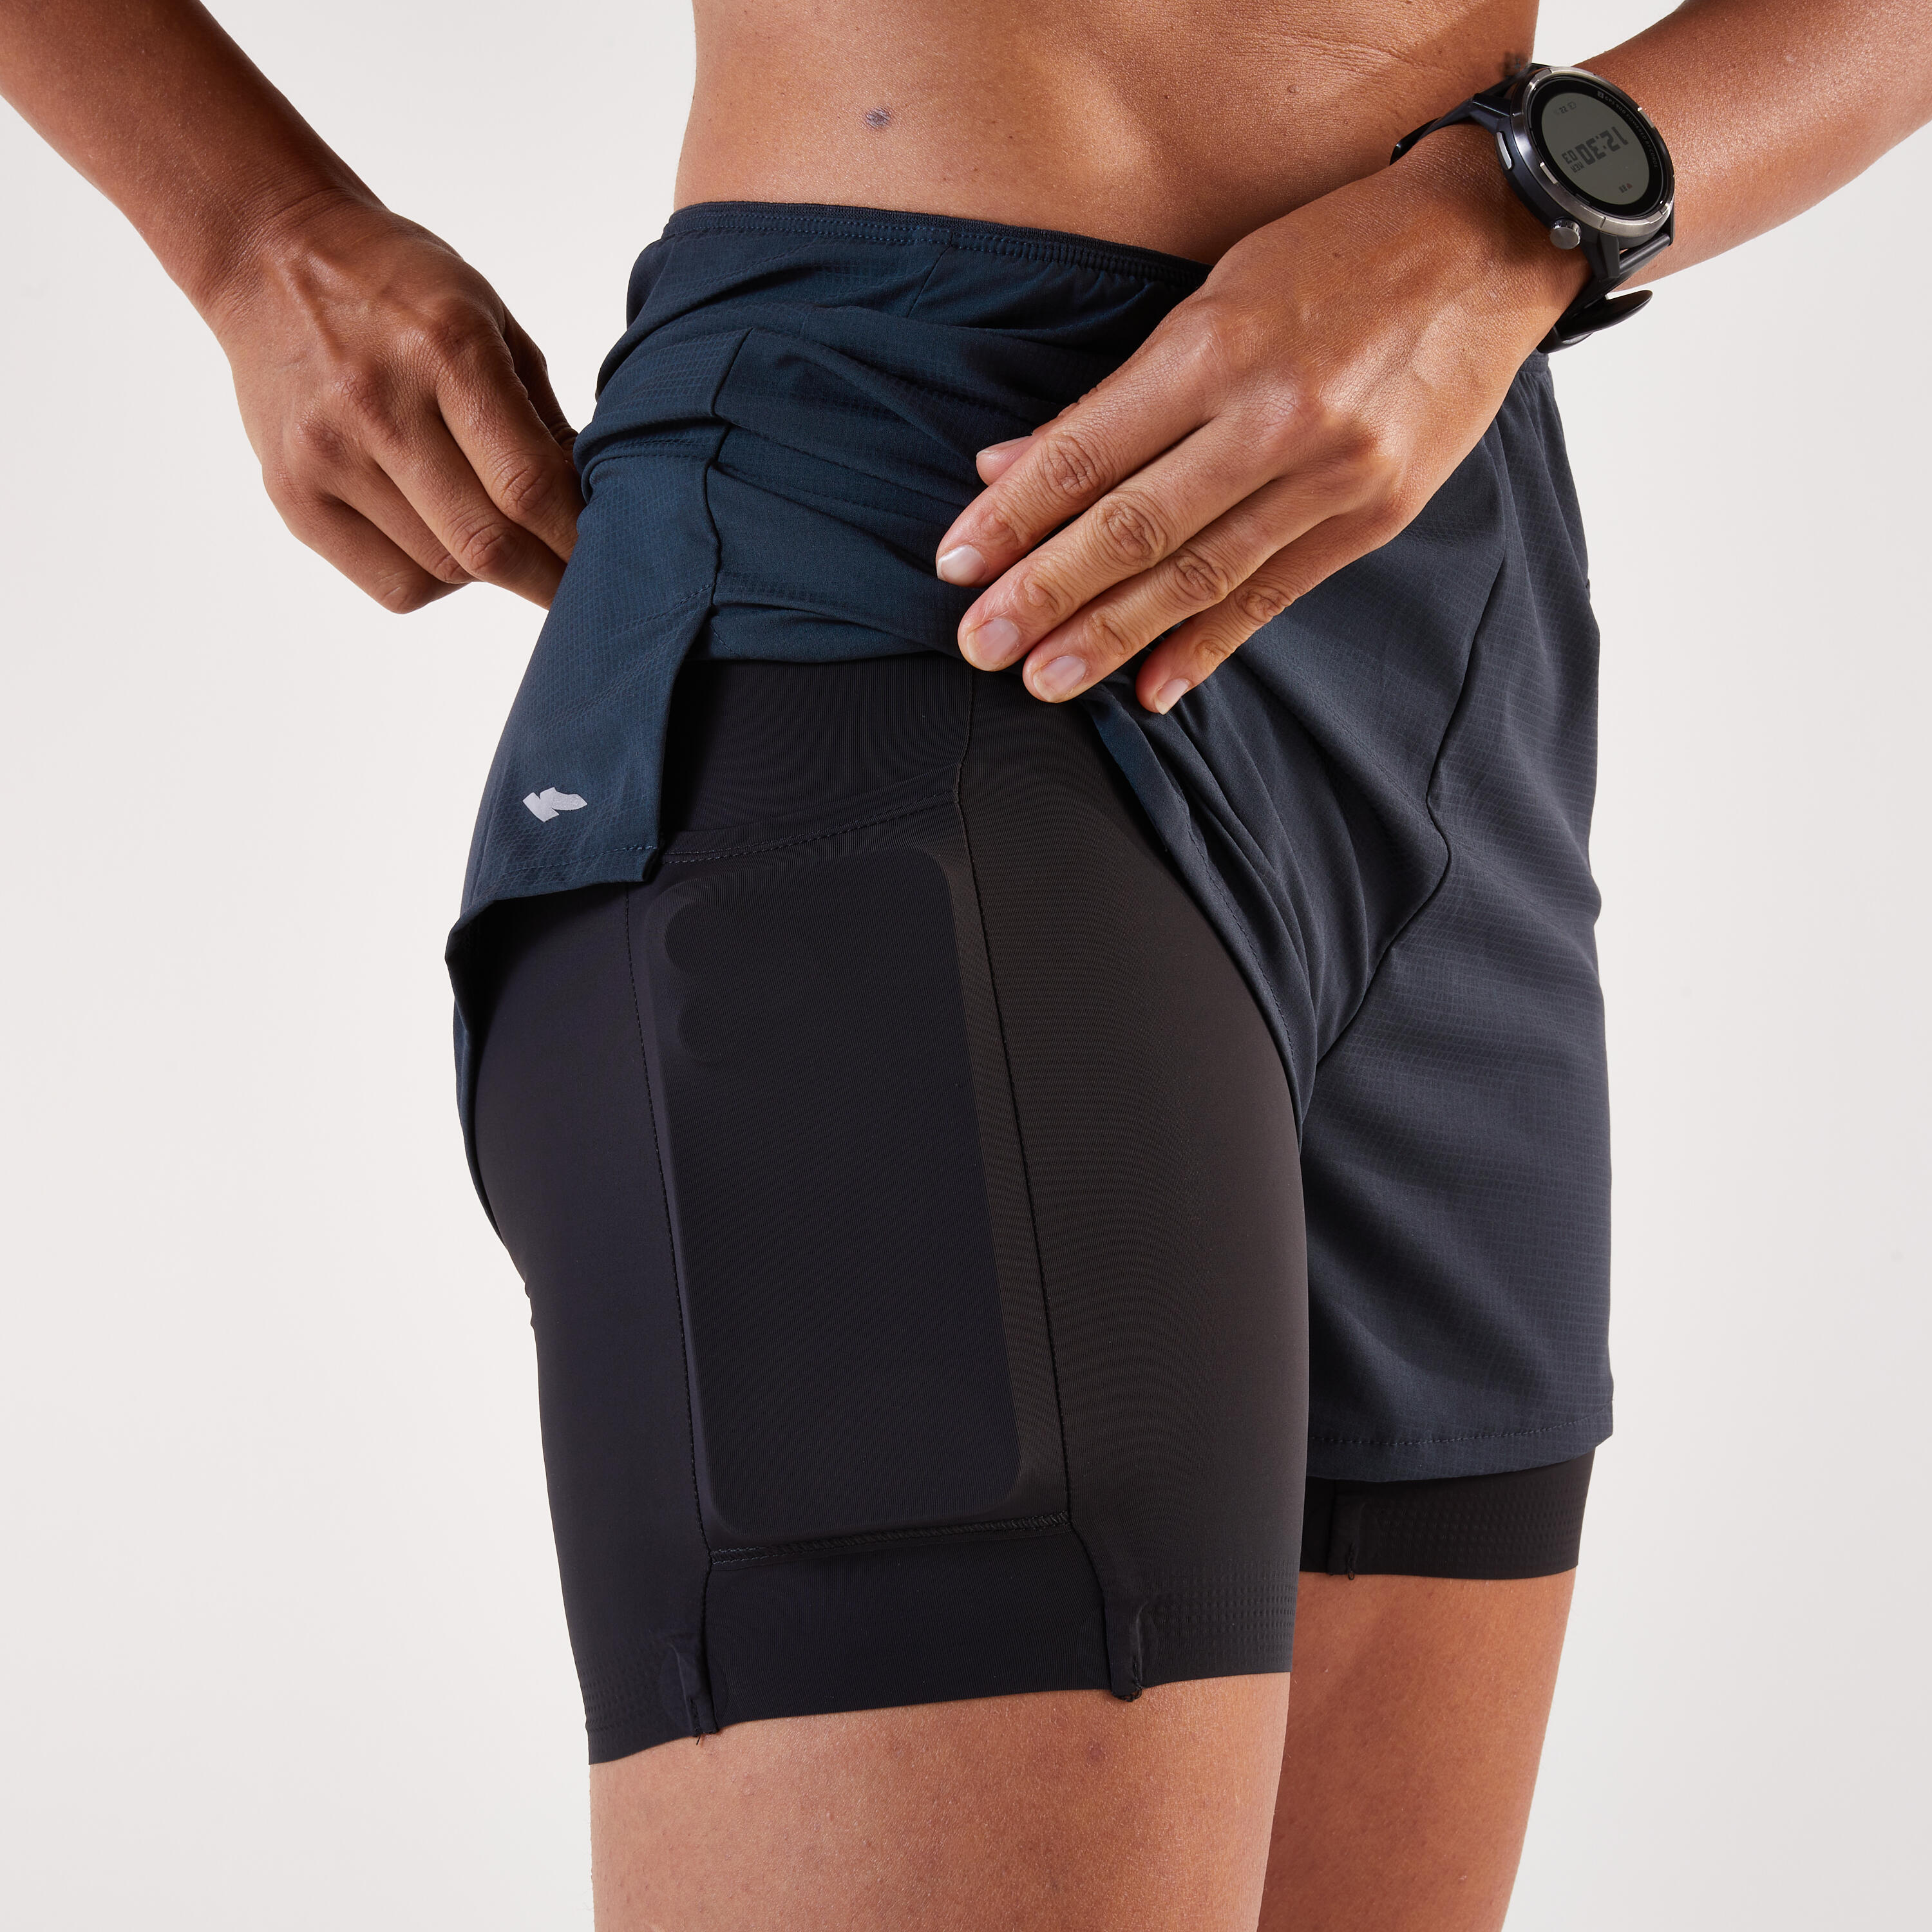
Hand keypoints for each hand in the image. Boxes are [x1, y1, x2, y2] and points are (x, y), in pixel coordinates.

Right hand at [208, 195, 580, 612]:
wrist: (267, 254)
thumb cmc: (398, 288)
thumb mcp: (489, 319)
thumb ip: (542, 415)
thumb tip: (592, 506)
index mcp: (445, 347)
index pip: (529, 483)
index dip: (578, 538)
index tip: (615, 562)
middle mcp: (378, 403)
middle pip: (486, 542)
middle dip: (548, 579)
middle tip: (582, 590)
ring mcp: (326, 455)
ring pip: (445, 570)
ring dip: (493, 574)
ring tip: (508, 544)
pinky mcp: (293, 495)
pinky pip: (393, 584)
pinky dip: (438, 583)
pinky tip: (445, 542)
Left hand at [933, 129, 1585, 711]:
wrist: (1487, 246)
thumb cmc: (1335, 256)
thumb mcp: (1216, 292)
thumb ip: (1117, 392)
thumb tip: (1009, 463)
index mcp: (1218, 347)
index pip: (1088, 452)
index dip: (1015, 514)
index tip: (956, 563)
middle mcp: (1274, 418)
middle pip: (1135, 526)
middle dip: (1047, 592)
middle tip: (980, 644)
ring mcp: (1331, 476)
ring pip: (1198, 575)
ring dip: (1113, 635)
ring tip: (1045, 680)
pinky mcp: (1373, 516)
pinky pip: (1272, 597)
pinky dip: (1208, 647)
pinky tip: (1153, 688)